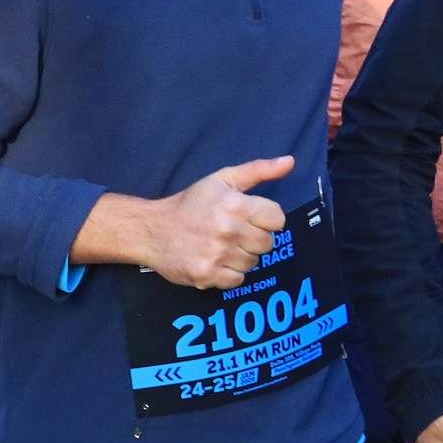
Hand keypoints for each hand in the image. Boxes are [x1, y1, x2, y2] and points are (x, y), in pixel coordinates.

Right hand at [75, 155, 292, 288]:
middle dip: (254, 239)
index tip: (251, 219)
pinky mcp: (207, 275)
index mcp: (235, 204)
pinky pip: (237, 280)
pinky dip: (229, 274)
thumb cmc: (191, 203)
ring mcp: (217, 255)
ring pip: (253, 263)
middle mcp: (228, 230)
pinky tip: (215, 260)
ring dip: (241, 257)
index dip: (266, 220)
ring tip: (221, 246)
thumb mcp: (223, 179)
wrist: (152, 230)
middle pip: (267, 244)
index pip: (278, 219)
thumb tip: (290, 162)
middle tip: (233, 233)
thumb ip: (259, 170)